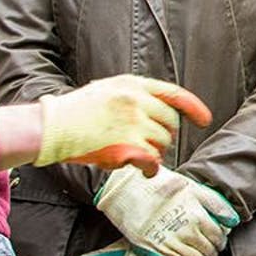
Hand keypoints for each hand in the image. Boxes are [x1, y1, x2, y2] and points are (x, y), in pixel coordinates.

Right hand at [32, 75, 211, 177]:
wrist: (52, 126)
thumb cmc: (76, 111)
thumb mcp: (108, 89)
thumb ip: (134, 96)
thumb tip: (159, 111)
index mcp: (133, 85)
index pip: (174, 94)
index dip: (193, 108)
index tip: (204, 120)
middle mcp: (136, 101)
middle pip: (170, 123)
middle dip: (165, 136)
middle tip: (151, 144)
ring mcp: (133, 123)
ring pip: (163, 143)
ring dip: (156, 153)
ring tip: (140, 156)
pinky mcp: (127, 146)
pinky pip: (153, 160)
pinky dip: (151, 168)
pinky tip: (145, 170)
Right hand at [94, 166, 240, 255]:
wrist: (130, 191)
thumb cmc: (162, 186)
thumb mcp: (192, 188)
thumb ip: (215, 204)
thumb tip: (234, 220)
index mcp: (197, 214)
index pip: (218, 235)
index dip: (220, 240)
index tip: (219, 241)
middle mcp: (187, 229)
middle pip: (210, 249)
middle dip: (213, 252)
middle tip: (211, 251)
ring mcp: (172, 241)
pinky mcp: (157, 250)